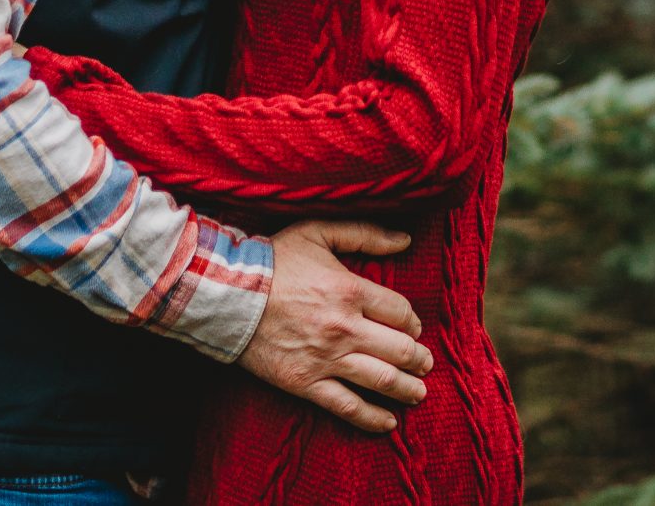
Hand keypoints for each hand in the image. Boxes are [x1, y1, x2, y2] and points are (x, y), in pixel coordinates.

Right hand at [238, 218, 433, 432]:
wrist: (227, 294)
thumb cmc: (274, 260)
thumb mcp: (319, 231)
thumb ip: (365, 234)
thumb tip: (406, 239)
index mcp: (351, 290)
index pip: (402, 313)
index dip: (414, 323)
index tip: (414, 328)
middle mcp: (345, 328)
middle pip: (400, 350)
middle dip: (420, 359)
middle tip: (427, 364)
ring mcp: (326, 359)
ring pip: (382, 380)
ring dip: (408, 389)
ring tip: (420, 392)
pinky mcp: (306, 383)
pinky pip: (347, 406)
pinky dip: (373, 418)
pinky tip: (389, 423)